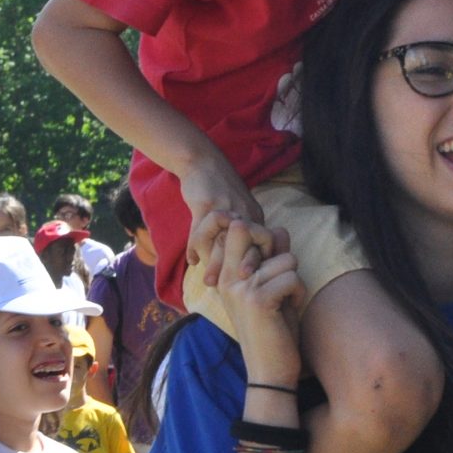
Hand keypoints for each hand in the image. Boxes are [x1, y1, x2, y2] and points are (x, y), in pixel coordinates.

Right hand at [180, 155, 264, 286]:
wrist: (203, 161)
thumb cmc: (219, 187)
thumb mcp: (237, 208)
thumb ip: (241, 232)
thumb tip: (241, 257)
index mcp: (254, 216)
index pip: (260, 245)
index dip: (256, 266)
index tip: (250, 284)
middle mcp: (244, 213)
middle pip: (244, 247)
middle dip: (237, 271)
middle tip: (232, 291)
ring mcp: (226, 209)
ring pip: (222, 243)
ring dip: (215, 265)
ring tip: (209, 283)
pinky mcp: (206, 204)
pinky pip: (200, 231)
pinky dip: (195, 247)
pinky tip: (192, 260)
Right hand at [213, 219, 301, 380]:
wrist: (269, 370)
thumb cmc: (272, 329)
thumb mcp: (270, 287)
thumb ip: (272, 258)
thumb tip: (280, 229)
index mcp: (225, 273)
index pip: (238, 227)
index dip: (262, 233)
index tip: (271, 259)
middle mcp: (228, 277)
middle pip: (253, 230)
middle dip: (277, 247)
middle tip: (281, 276)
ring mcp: (240, 287)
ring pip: (284, 259)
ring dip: (294, 279)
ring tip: (286, 299)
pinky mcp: (258, 300)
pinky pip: (292, 278)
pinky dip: (298, 292)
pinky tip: (290, 308)